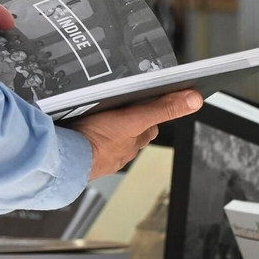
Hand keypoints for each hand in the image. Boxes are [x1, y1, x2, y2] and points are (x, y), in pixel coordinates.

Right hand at [75, 90, 203, 179]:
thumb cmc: (97, 142)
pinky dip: (89, 136)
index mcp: (133, 141)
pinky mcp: (81, 151)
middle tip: (125, 108)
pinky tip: (82, 129)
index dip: (152, 115)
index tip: (153, 105)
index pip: (150, 127)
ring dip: (109, 131)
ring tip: (102, 117)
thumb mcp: (134, 118)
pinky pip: (89, 142)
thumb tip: (193, 101)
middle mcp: (120, 150)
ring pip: (111, 139)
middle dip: (131, 123)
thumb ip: (163, 109)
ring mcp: (100, 153)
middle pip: (131, 134)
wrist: (64, 158)